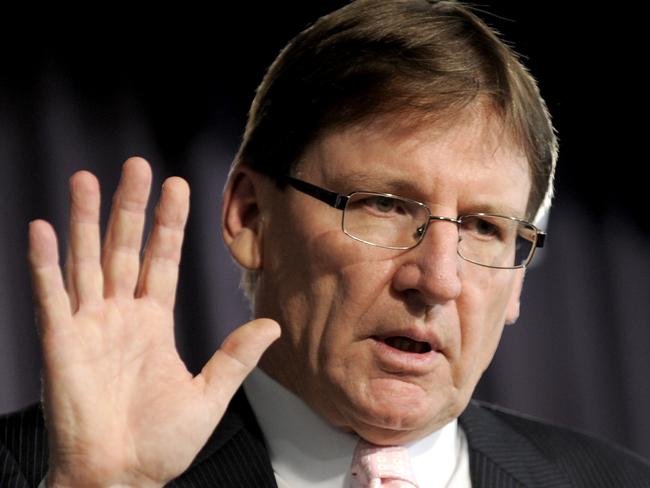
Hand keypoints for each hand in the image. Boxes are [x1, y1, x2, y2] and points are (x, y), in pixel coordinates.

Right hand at [28, 157, 279, 486]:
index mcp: (153, 323)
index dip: (169, 224)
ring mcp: (88, 327)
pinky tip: (43, 230)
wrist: (120, 478)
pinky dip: (45, 264)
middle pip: (124, 249)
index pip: (163, 260)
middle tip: (137, 165)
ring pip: (86, 261)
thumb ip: (236, 356)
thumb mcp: (209, 395)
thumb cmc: (159, 444)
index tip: (176, 187)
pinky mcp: (60, 345)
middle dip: (130, 207)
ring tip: (87, 179)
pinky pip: (51, 297)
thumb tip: (271, 325)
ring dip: (85, 220)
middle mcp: (120, 316)